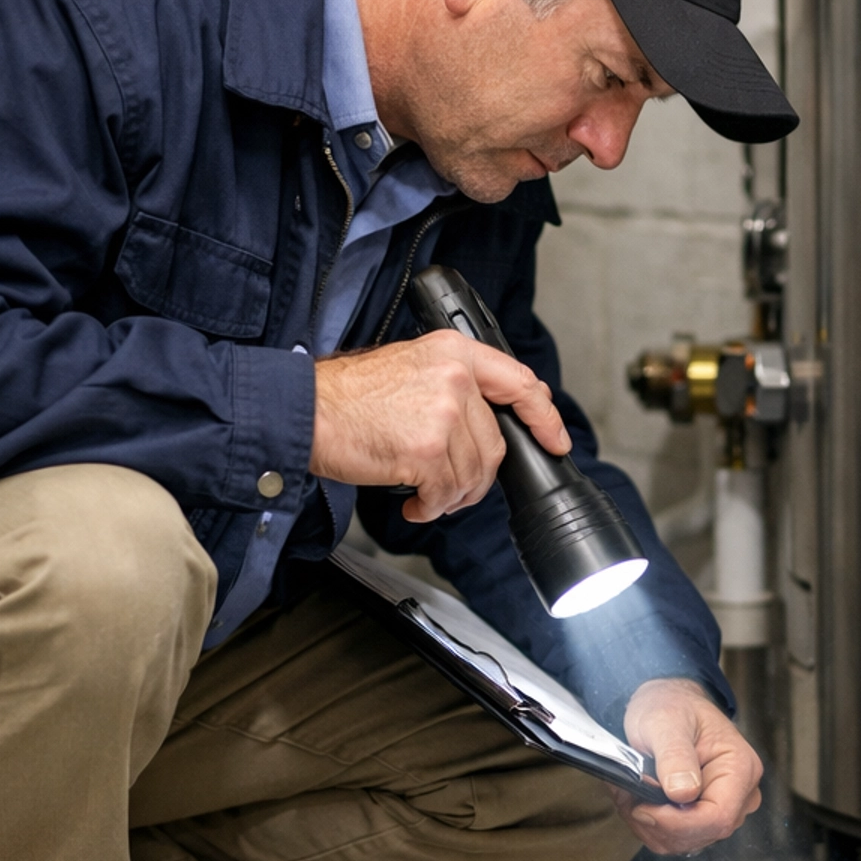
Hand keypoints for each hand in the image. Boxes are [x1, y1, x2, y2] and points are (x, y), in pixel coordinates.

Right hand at [310, 331, 569, 521]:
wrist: (305, 410)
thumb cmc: (346, 397)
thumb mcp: (409, 367)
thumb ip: (453, 385)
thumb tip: (487, 422)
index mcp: (454, 353)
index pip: (520, 382)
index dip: (545, 417)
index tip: (555, 439)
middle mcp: (454, 378)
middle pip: (495, 444)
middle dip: (477, 477)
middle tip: (449, 487)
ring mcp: (442, 413)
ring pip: (473, 474)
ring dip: (450, 496)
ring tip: (423, 494)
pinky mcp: (427, 450)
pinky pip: (447, 493)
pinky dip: (432, 507)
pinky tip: (412, 502)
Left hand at [610, 678, 762, 854]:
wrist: (667, 705)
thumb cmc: (670, 707)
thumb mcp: (665, 722)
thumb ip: (675, 756)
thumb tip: (683, 793)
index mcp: (740, 768)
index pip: (718, 817)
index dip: (677, 823)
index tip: (643, 808)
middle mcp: (740, 794)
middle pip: (702, 834)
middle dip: (657, 823)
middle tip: (629, 794)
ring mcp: (724, 808)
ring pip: (685, 842)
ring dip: (649, 825)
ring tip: (631, 793)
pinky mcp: (704, 817)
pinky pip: (676, 839)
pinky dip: (650, 826)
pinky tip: (639, 800)